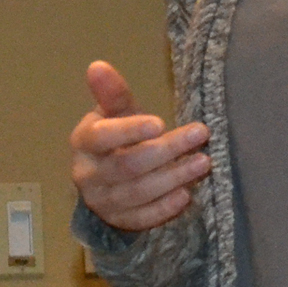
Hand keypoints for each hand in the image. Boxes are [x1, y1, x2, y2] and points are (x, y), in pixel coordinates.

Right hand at [70, 61, 210, 231]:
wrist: (107, 176)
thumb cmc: (118, 136)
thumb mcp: (116, 113)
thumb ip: (112, 93)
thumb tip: (97, 65)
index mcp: (84, 142)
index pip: (102, 137)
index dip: (129, 131)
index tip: (160, 122)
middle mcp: (87, 175)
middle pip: (127, 165)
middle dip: (166, 151)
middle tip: (200, 134)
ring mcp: (102, 202)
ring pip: (138, 192)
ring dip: (173, 177)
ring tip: (203, 162)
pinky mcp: (119, 221)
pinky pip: (142, 218)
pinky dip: (164, 208)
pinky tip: (187, 194)